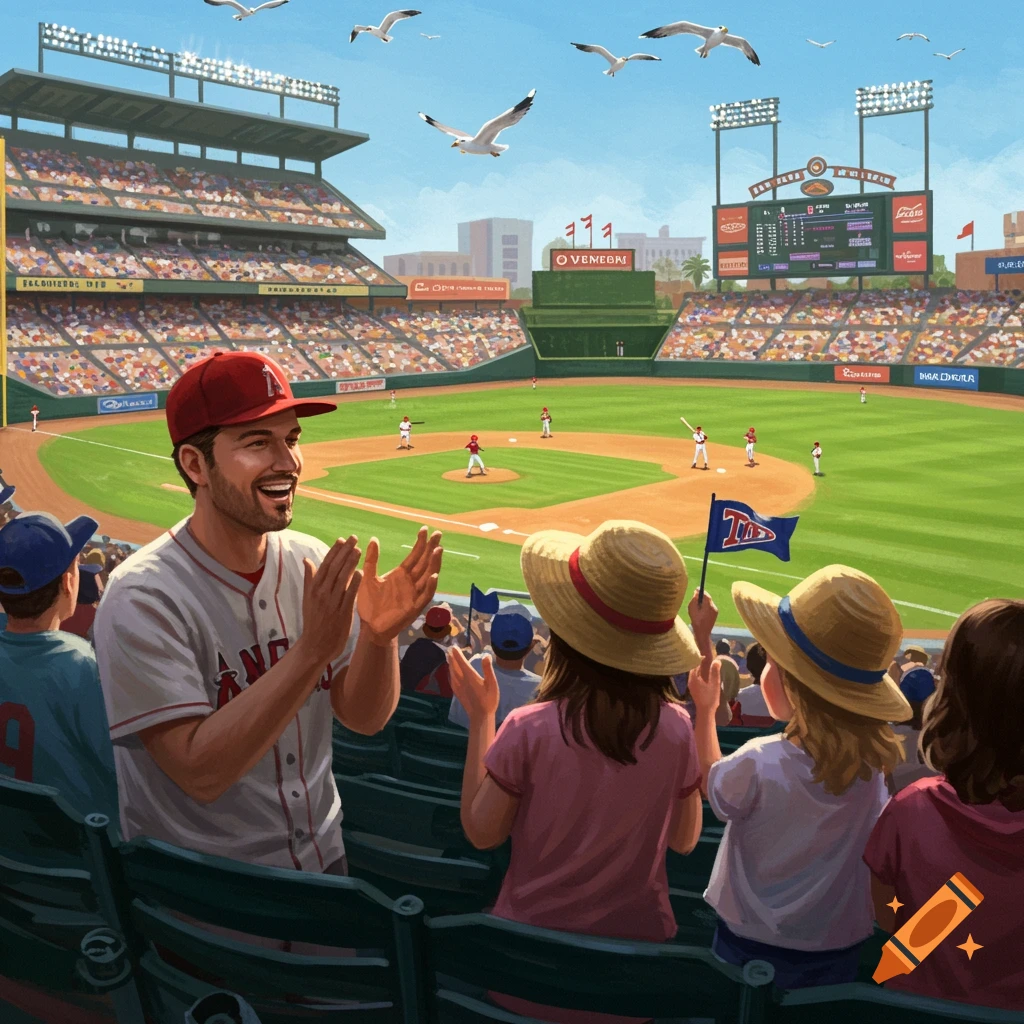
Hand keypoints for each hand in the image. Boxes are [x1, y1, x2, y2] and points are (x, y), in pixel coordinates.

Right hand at [301, 537, 361, 665]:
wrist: (315, 645)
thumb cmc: (313, 621)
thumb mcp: (307, 598)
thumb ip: (309, 578)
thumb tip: (306, 559)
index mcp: (313, 588)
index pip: (325, 565)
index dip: (334, 551)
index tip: (342, 539)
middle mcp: (322, 594)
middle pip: (334, 569)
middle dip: (344, 552)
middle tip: (354, 538)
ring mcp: (332, 603)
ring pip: (342, 579)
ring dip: (350, 563)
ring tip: (358, 550)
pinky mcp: (342, 613)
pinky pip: (349, 595)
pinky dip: (354, 583)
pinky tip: (361, 572)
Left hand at [357, 527, 442, 642]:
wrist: (369, 627)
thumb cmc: (369, 604)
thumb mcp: (368, 578)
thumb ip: (371, 560)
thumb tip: (373, 539)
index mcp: (401, 574)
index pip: (415, 555)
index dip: (420, 543)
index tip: (425, 529)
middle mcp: (411, 583)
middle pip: (425, 562)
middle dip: (431, 548)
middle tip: (438, 533)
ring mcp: (414, 595)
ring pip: (428, 576)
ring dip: (434, 564)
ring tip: (437, 550)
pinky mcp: (414, 608)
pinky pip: (425, 596)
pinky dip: (430, 586)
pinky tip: (433, 576)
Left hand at [448, 647, 498, 722]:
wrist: (480, 716)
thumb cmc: (489, 699)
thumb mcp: (492, 683)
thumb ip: (487, 669)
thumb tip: (486, 655)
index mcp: (470, 676)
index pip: (461, 662)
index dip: (457, 654)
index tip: (453, 646)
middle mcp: (461, 679)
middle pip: (454, 666)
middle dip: (452, 657)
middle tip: (449, 649)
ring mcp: (457, 686)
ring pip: (451, 672)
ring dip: (450, 664)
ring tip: (449, 657)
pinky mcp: (457, 691)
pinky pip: (451, 678)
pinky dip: (451, 672)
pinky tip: (451, 672)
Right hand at [688, 588, 718, 639]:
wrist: (703, 633)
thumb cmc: (695, 621)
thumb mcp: (692, 609)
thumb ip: (694, 600)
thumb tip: (696, 593)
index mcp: (708, 606)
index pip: (706, 595)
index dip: (701, 591)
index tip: (697, 589)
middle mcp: (713, 607)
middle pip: (708, 598)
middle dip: (702, 597)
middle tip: (695, 596)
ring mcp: (715, 611)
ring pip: (709, 602)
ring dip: (703, 602)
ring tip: (697, 607)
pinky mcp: (715, 614)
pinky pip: (710, 607)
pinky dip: (705, 607)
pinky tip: (700, 612)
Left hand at [688, 657, 721, 713]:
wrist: (706, 711)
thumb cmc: (710, 697)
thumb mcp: (714, 683)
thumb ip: (715, 672)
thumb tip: (717, 660)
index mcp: (693, 678)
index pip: (694, 664)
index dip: (699, 659)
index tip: (705, 655)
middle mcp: (690, 681)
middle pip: (693, 668)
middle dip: (698, 663)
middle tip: (706, 658)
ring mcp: (691, 685)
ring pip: (694, 673)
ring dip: (699, 669)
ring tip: (706, 664)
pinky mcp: (693, 689)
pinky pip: (695, 678)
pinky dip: (699, 674)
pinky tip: (705, 674)